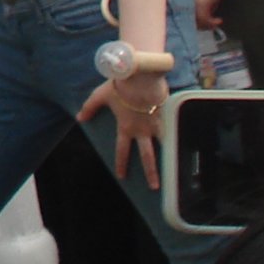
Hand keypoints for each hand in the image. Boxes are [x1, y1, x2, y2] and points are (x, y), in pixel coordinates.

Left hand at [78, 69, 166, 186]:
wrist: (141, 76)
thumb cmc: (120, 86)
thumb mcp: (100, 96)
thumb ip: (90, 108)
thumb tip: (79, 118)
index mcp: (125, 128)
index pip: (122, 150)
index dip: (121, 164)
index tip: (122, 176)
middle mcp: (142, 130)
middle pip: (147, 157)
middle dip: (150, 173)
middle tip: (154, 187)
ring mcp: (156, 124)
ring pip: (163, 148)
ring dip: (167, 161)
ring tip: (174, 174)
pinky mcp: (166, 116)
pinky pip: (172, 132)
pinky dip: (176, 141)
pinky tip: (184, 148)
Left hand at [191, 0, 236, 33]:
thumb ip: (203, 6)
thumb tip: (205, 19)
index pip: (184, 13)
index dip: (192, 21)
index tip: (200, 26)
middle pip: (189, 18)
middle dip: (200, 25)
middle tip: (209, 26)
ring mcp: (193, 0)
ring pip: (197, 20)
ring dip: (207, 25)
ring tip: (214, 24)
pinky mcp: (201, 2)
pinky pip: (205, 18)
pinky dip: (212, 22)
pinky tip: (218, 21)